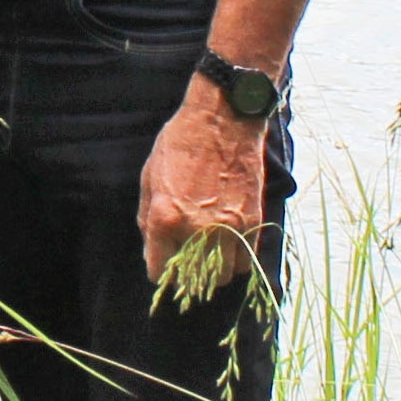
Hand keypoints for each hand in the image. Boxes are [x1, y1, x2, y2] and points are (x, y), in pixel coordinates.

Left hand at [137, 80, 267, 300]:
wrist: (224, 120)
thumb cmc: (181, 143)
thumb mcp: (150, 177)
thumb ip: (148, 218)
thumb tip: (152, 247)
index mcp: (166, 218)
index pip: (158, 270)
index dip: (158, 270)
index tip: (163, 265)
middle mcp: (197, 229)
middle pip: (193, 280)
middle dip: (186, 276)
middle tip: (186, 262)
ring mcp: (228, 227)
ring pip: (223, 276)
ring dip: (213, 271)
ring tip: (209, 256)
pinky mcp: (252, 221)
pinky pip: (246, 259)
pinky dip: (236, 260)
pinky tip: (228, 246)